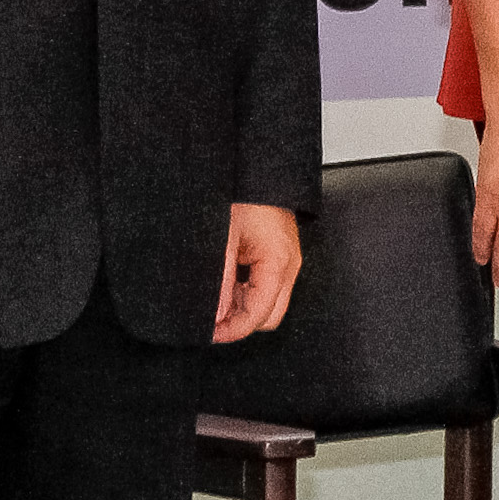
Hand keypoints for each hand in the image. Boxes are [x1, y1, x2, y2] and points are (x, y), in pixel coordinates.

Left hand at [215, 203, 303, 341]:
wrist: (256, 167)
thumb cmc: (243, 194)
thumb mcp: (224, 238)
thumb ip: (222, 281)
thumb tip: (216, 314)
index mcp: (278, 262)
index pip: (259, 316)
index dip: (232, 330)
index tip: (209, 332)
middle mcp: (289, 264)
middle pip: (269, 316)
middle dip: (240, 322)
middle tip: (211, 319)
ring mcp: (287, 258)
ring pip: (270, 302)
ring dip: (243, 306)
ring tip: (215, 299)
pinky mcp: (281, 252)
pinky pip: (268, 284)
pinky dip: (248, 291)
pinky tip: (228, 284)